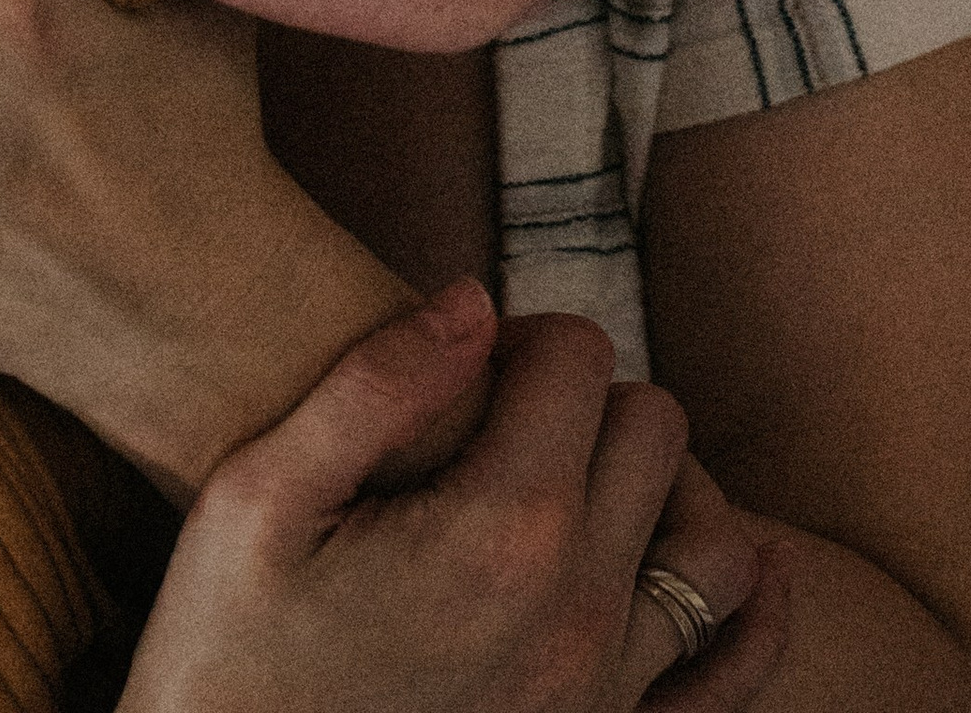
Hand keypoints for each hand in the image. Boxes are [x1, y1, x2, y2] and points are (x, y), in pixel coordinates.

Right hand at [121, 295, 786, 711]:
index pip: (580, 356)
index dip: (522, 341)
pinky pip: (732, 678)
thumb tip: (476, 297)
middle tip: (507, 428)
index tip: (469, 376)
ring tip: (585, 492)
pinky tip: (737, 569)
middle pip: (654, 428)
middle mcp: (576, 610)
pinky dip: (750, 615)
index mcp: (499, 531)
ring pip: (716, 541)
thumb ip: (373, 383)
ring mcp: (603, 691)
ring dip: (667, 495)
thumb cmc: (220, 662)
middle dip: (588, 403)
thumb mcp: (252, 504)